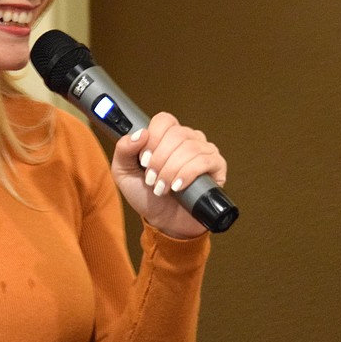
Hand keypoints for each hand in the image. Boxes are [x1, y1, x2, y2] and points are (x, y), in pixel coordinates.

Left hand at [111, 112, 226, 238]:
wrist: (164, 221)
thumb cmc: (146, 195)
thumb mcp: (123, 173)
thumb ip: (123, 150)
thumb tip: (139, 134)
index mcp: (166, 136)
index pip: (164, 120)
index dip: (153, 138)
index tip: (143, 160)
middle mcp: (187, 139)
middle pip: (176, 134)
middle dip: (159, 160)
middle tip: (151, 179)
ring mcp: (204, 151)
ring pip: (190, 148)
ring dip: (171, 170)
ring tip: (162, 188)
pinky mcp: (217, 166)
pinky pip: (206, 160)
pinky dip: (188, 174)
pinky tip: (178, 187)